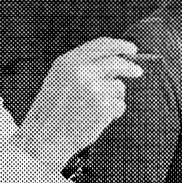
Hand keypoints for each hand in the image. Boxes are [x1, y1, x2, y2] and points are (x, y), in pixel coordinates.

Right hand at [20, 38, 141, 171]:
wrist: (44, 137)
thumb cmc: (52, 112)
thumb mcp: (59, 79)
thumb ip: (82, 67)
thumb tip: (114, 61)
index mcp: (68, 62)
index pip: (101, 45)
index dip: (120, 45)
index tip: (131, 49)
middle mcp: (81, 72)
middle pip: (117, 63)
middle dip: (130, 67)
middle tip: (138, 71)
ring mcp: (93, 89)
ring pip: (119, 87)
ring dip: (114, 98)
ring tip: (95, 109)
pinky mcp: (103, 106)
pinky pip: (119, 105)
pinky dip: (113, 113)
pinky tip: (96, 119)